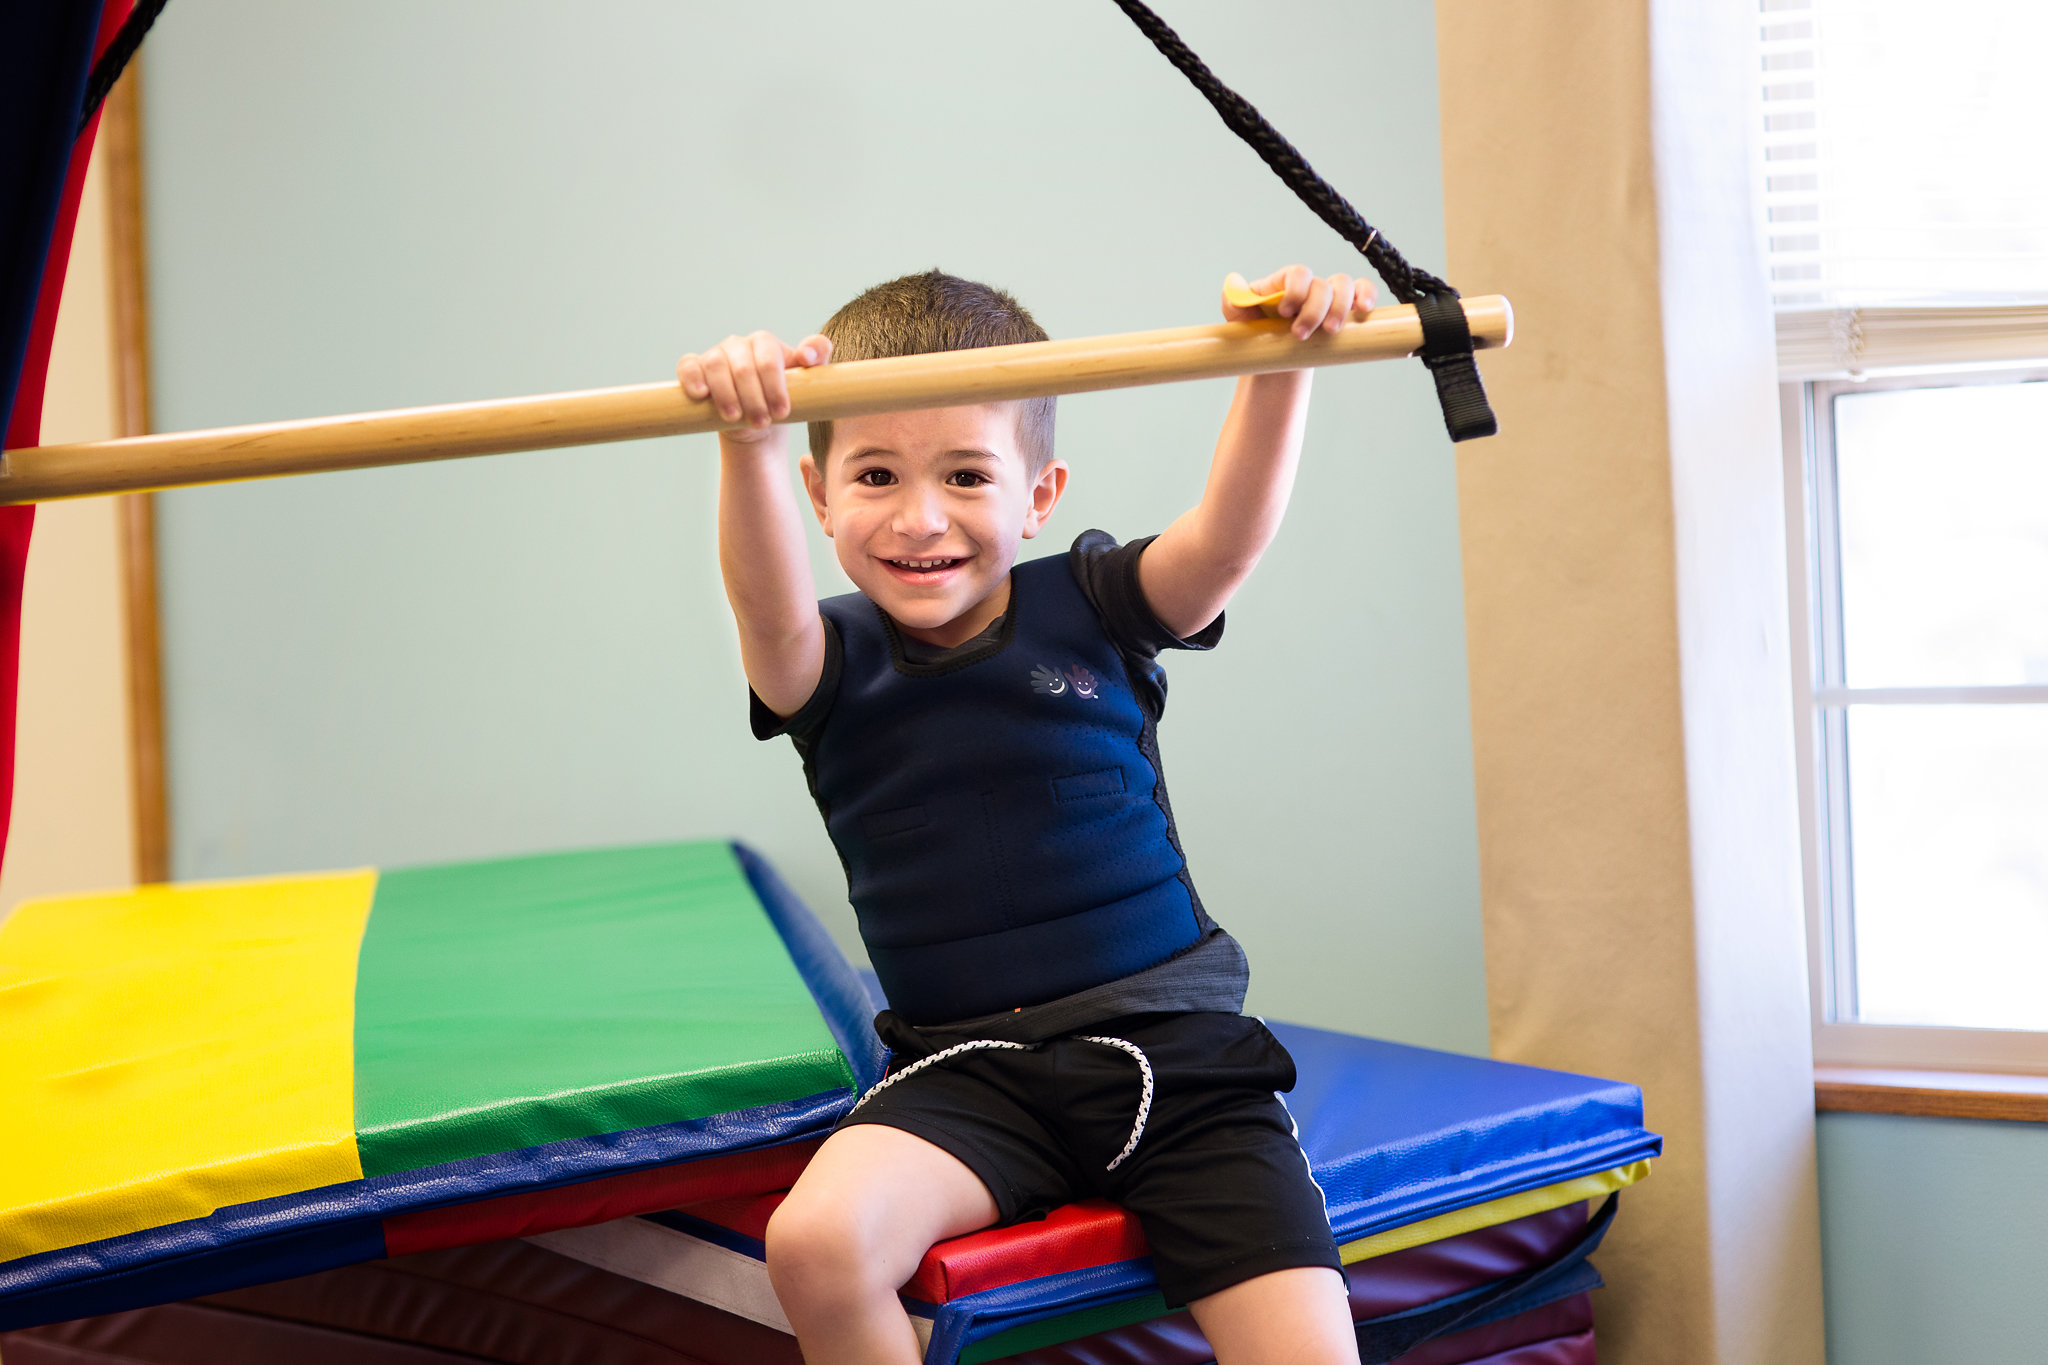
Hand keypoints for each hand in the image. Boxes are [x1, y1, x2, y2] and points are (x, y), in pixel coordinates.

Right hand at [677, 330, 834, 437]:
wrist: (756, 422)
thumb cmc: (782, 399)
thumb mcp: (807, 382)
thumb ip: (817, 359)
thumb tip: (809, 355)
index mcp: (766, 344)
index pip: (769, 355)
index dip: (775, 383)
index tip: (783, 410)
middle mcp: (739, 345)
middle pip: (743, 365)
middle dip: (754, 396)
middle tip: (763, 422)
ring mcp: (715, 355)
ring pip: (716, 365)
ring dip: (727, 394)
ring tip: (736, 418)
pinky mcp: (695, 369)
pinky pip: (688, 367)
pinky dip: (692, 378)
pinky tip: (702, 395)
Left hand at [1221, 265, 1374, 339]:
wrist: (1274, 357)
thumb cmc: (1256, 334)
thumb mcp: (1239, 318)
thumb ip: (1234, 300)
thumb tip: (1233, 282)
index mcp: (1285, 283)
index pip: (1298, 273)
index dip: (1295, 290)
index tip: (1284, 312)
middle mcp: (1310, 286)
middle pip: (1322, 285)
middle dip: (1314, 310)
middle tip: (1300, 335)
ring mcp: (1329, 296)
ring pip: (1344, 286)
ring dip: (1340, 308)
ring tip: (1329, 332)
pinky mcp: (1344, 309)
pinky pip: (1363, 291)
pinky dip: (1367, 296)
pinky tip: (1364, 311)